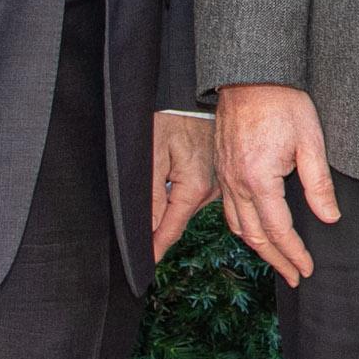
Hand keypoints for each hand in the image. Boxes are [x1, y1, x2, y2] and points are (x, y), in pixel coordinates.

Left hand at [151, 111, 217, 261]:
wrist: (190, 92)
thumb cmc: (169, 115)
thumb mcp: (151, 154)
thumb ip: (151, 196)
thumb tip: (149, 231)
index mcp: (195, 187)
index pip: (171, 229)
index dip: (155, 248)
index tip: (144, 266)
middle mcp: (212, 188)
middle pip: (179, 220)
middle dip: (161, 230)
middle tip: (141, 242)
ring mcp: (218, 182)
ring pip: (188, 207)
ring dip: (172, 212)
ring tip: (153, 215)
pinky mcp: (217, 173)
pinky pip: (196, 194)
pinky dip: (182, 197)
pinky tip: (171, 188)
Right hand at [214, 83, 338, 281]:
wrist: (250, 74)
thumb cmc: (283, 102)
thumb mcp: (311, 140)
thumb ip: (319, 183)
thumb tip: (329, 217)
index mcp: (259, 179)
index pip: (278, 230)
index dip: (294, 253)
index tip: (307, 269)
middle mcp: (237, 183)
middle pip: (255, 236)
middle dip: (277, 260)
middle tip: (294, 276)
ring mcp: (226, 175)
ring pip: (238, 225)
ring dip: (258, 248)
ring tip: (278, 261)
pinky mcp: (222, 167)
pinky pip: (229, 209)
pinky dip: (243, 228)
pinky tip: (255, 231)